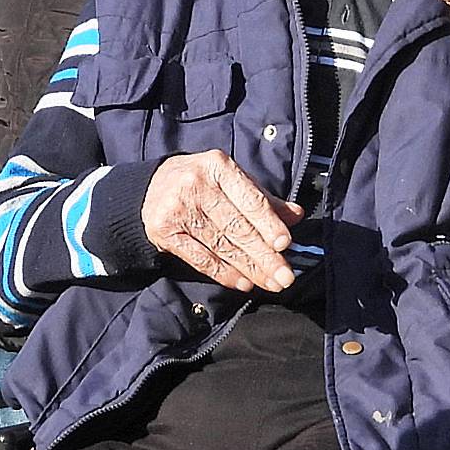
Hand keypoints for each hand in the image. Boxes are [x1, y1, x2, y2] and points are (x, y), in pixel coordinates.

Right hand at [141, 150, 300, 292]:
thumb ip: (264, 199)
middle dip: (265, 256)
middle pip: (237, 227)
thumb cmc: (204, 181)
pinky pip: (200, 258)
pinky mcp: (164, 231)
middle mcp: (196, 185)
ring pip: (221, 245)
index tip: (285, 245)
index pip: (249, 200)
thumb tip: (296, 216)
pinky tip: (243, 283)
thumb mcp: (233, 180)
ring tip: (270, 283)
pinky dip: (224, 273)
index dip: (268, 224)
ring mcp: (177, 209)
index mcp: (219, 166)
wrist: (153, 184)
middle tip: (286, 277)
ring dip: (249, 269)